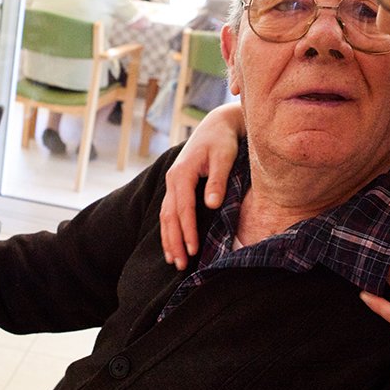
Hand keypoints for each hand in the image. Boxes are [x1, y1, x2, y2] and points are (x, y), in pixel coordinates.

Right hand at [159, 103, 243, 269]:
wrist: (216, 125)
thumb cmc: (222, 140)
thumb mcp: (224, 157)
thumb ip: (217, 180)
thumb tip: (211, 204)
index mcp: (182, 173)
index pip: (183, 208)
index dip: (187, 230)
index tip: (193, 249)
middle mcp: (173, 179)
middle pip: (169, 216)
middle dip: (174, 241)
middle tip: (181, 265)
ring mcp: (172, 183)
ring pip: (165, 216)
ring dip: (169, 239)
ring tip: (174, 261)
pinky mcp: (176, 186)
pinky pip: (168, 211)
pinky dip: (169, 230)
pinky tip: (172, 245)